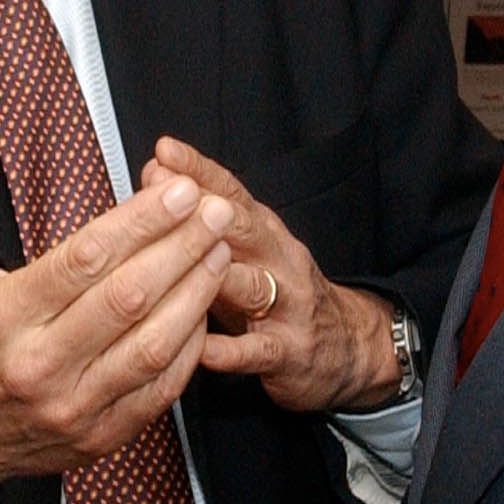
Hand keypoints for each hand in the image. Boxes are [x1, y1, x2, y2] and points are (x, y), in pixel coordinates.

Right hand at [0, 149, 234, 503]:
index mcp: (6, 317)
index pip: (86, 260)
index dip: (140, 222)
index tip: (178, 191)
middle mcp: (41, 365)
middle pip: (130, 298)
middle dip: (182, 248)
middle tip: (217, 212)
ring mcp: (73, 406)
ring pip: (153, 345)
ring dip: (195, 294)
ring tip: (220, 252)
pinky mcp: (99, 437)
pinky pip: (159, 390)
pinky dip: (188, 348)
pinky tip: (202, 309)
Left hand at [144, 137, 400, 415]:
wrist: (348, 347)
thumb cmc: (279, 294)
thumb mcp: (247, 253)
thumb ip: (204, 222)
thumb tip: (155, 178)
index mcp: (265, 232)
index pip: (231, 193)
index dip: (199, 170)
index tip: (163, 151)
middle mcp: (279, 260)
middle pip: (243, 229)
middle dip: (203, 210)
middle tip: (165, 195)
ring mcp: (287, 306)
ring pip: (252, 286)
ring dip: (216, 273)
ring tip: (179, 266)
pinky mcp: (289, 352)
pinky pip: (258, 350)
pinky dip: (230, 351)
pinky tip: (201, 349)